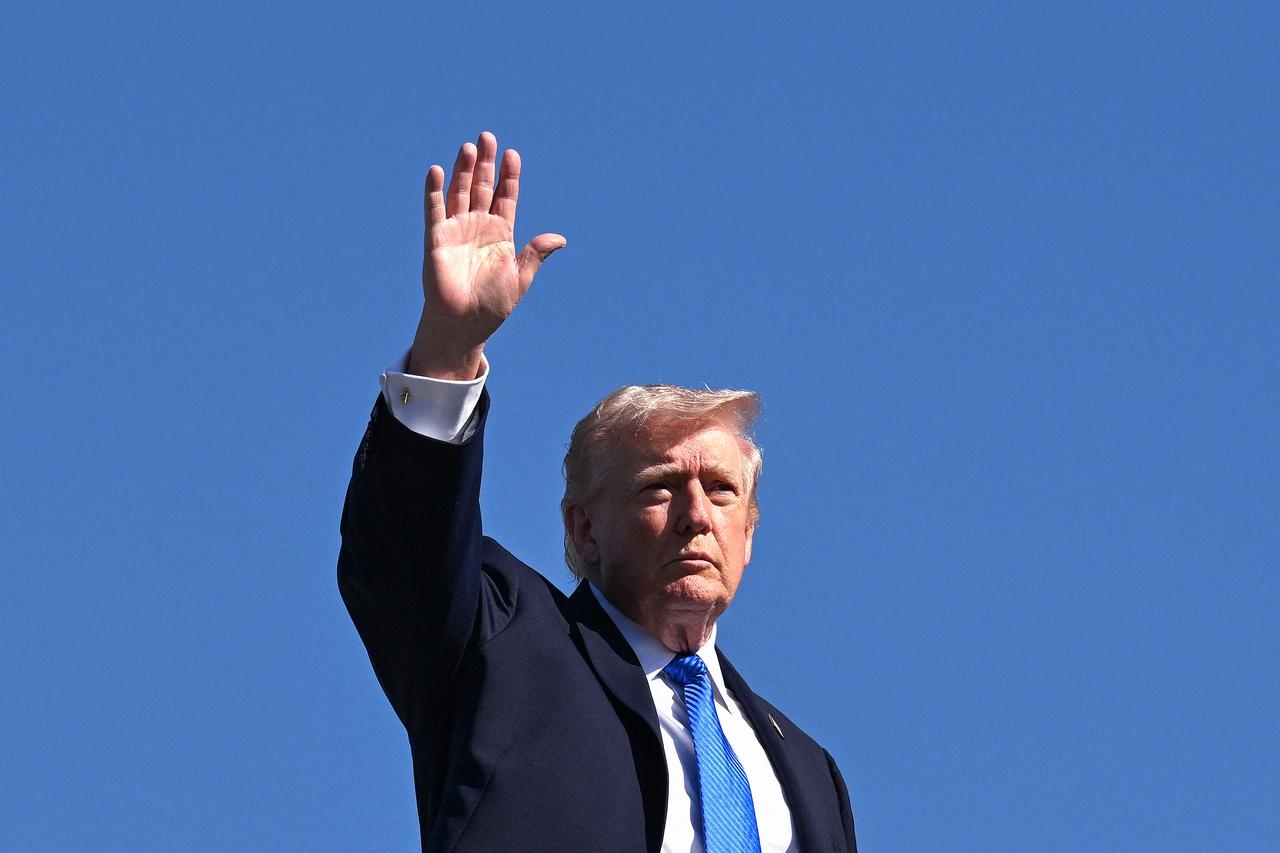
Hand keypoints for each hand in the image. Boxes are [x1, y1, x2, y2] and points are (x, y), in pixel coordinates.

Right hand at [408, 131, 565, 378]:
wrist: (464, 324)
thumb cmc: (492, 305)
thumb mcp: (520, 278)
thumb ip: (535, 254)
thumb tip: (561, 239)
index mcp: (500, 234)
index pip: (506, 197)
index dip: (509, 176)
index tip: (513, 154)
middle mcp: (478, 227)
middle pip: (483, 187)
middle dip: (486, 163)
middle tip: (487, 136)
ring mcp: (456, 230)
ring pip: (460, 192)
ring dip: (464, 170)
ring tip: (469, 147)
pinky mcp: (436, 239)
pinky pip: (434, 210)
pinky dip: (434, 190)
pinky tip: (436, 170)